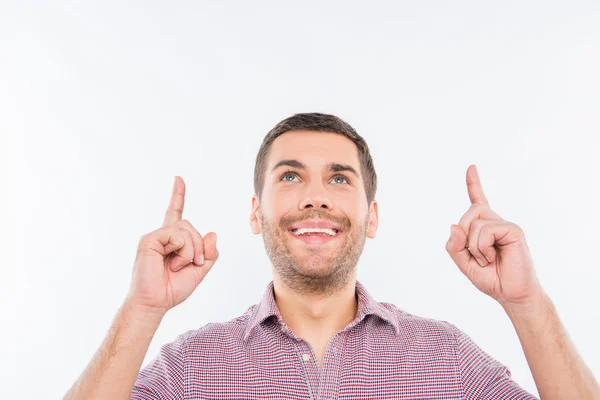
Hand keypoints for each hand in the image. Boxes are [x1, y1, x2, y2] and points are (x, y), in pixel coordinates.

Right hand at [126, 176, 218, 315]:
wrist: (155, 303)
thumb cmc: (173, 288)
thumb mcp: (199, 270)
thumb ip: (209, 252)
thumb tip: (212, 233)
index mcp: (172, 240)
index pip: (175, 213)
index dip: (178, 196)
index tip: (178, 179)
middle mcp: (162, 235)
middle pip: (191, 226)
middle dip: (199, 247)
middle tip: (194, 264)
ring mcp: (154, 236)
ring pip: (186, 229)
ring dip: (192, 250)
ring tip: (179, 266)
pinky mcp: (149, 240)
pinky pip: (177, 234)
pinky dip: (183, 250)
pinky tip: (172, 264)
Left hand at [445, 165, 542, 307]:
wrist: (512, 294)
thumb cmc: (491, 278)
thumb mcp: (464, 263)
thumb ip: (454, 246)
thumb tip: (454, 225)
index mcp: (485, 228)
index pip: (478, 201)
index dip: (474, 184)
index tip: (471, 167)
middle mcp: (496, 222)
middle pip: (468, 213)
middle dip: (463, 235)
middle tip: (475, 255)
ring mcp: (506, 225)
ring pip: (474, 222)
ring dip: (473, 246)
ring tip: (486, 259)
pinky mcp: (513, 230)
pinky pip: (485, 230)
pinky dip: (481, 247)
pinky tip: (492, 257)